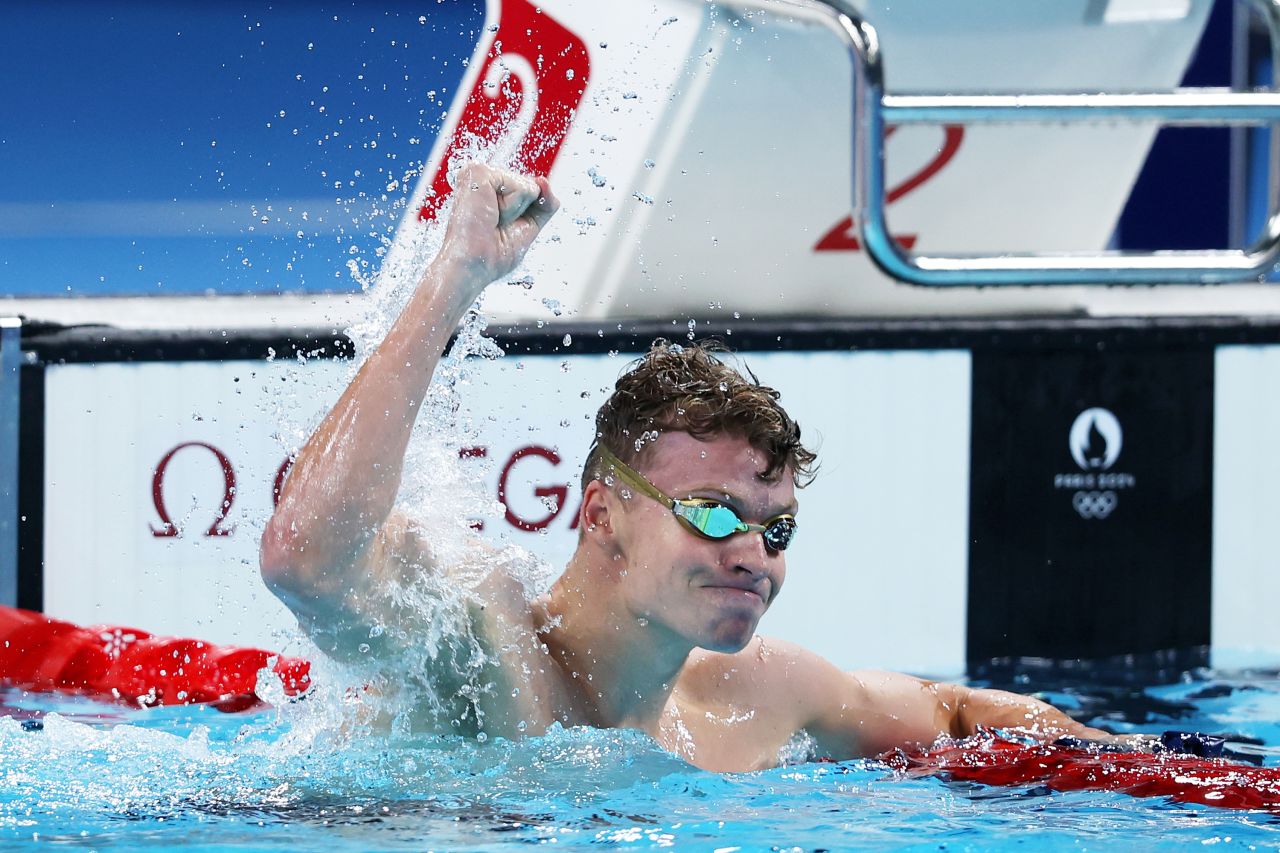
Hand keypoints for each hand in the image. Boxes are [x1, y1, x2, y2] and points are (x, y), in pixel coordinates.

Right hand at [436, 162, 559, 290]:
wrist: (473, 265)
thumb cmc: (492, 253)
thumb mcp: (528, 226)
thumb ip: (544, 203)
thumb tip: (543, 180)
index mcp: (492, 188)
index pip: (531, 190)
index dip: (526, 214)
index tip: (500, 228)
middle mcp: (485, 177)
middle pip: (533, 187)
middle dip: (522, 213)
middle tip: (495, 226)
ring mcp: (480, 172)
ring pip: (528, 186)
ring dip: (515, 212)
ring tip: (491, 221)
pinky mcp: (479, 172)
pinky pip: (520, 186)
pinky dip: (511, 207)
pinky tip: (489, 214)